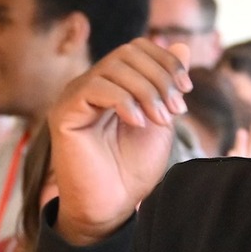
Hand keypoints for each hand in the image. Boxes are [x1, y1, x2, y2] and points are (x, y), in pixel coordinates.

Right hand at [51, 38, 189, 245]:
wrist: (111, 206)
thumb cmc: (133, 169)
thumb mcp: (162, 119)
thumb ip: (168, 84)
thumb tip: (180, 45)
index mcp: (113, 84)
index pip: (138, 48)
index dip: (166, 61)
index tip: (186, 91)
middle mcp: (91, 85)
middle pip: (128, 52)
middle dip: (160, 77)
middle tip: (175, 110)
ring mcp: (75, 97)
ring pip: (114, 66)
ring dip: (146, 91)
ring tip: (159, 120)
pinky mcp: (64, 113)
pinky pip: (95, 87)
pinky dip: (123, 101)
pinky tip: (137, 123)